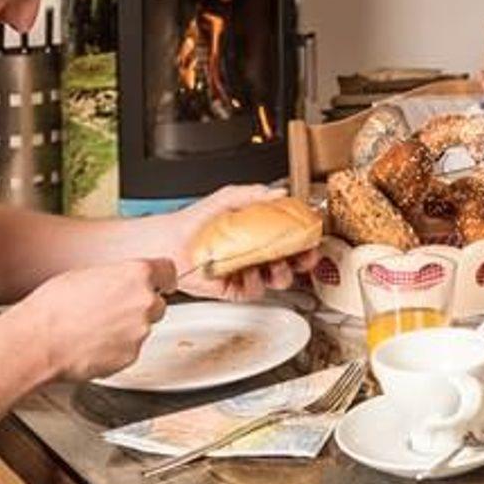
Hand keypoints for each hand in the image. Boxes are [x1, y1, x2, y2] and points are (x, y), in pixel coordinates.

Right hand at [4, 258, 175, 381]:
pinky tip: (93, 344)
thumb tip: (123, 282)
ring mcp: (140, 332)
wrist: (38, 342)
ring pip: (143, 328)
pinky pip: (130, 350)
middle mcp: (145, 302)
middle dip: (140, 307)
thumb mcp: (87, 275)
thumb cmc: (53, 307)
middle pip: (157, 303)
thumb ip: (117, 277)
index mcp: (137, 275)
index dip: (162, 279)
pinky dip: (117, 348)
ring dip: (127, 329)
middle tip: (111, 310)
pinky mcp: (131, 356)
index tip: (160, 283)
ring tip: (94, 329)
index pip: (168, 272)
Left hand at [157, 185, 320, 302]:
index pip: (293, 236)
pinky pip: (254, 291)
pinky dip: (254, 282)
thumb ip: (255, 194)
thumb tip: (280, 193)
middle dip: (304, 261)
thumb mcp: (229, 198)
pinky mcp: (235, 289)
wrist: (170, 241)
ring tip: (275, 264)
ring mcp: (248, 272)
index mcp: (261, 232)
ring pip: (279, 280)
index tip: (313, 236)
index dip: (307, 238)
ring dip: (282, 273)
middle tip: (305, 256)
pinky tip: (246, 270)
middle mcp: (258, 253)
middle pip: (293, 261)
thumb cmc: (196, 220)